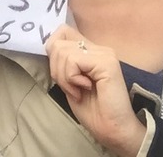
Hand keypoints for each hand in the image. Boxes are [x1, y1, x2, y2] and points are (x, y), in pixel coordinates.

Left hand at [45, 25, 145, 156]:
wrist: (113, 130)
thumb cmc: (92, 110)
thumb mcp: (69, 81)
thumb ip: (63, 61)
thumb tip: (49, 47)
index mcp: (90, 50)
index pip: (62, 32)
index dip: (53, 51)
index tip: (61, 74)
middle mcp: (98, 47)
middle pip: (57, 42)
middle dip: (56, 68)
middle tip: (70, 87)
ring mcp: (103, 53)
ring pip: (62, 51)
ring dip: (63, 76)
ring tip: (78, 90)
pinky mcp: (106, 62)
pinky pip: (73, 60)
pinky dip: (71, 78)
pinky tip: (84, 89)